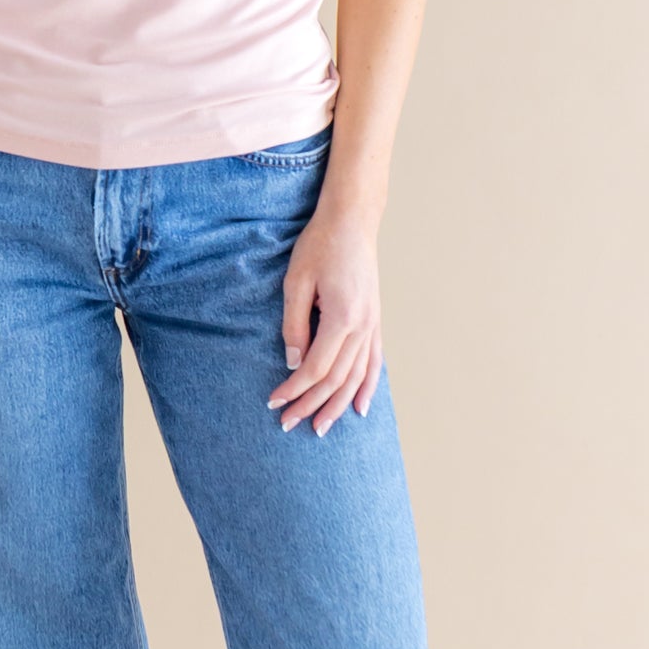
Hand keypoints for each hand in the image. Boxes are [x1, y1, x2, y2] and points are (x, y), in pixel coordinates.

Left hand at [266, 206, 383, 435]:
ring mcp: (373, 324)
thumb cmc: (319, 245)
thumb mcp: (296, 282)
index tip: (274, 403)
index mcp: (342, 317)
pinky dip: (368, 387)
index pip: (316, 368)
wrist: (352, 221)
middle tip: (289, 424)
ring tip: (322, 427)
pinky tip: (360, 407)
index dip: (294, 390)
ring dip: (339, 405)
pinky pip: (374, 361)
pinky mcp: (375, 320)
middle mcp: (363, 326)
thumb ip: (294, 325)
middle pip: (336, 379)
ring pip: (357, 376)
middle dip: (312, 405)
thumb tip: (293, 363)